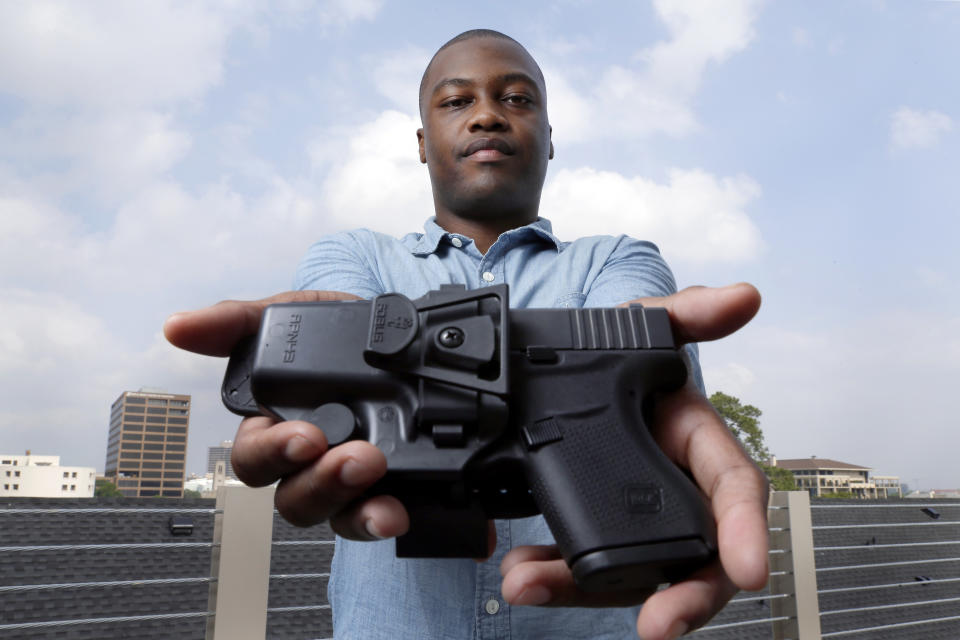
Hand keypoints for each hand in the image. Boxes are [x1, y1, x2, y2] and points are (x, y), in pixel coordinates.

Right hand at [163, 291, 410, 538]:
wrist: (400, 329)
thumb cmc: (334, 328)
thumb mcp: (289, 313)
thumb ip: (235, 323)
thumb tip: (177, 325)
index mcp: (274, 427)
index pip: (254, 458)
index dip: (273, 453)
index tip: (306, 436)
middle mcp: (307, 464)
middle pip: (293, 498)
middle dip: (321, 482)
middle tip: (358, 458)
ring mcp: (346, 482)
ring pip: (333, 514)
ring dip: (353, 504)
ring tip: (378, 473)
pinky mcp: (387, 488)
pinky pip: (374, 517)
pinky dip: (381, 519)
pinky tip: (393, 514)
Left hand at [498, 283, 766, 639]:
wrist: (550, 371)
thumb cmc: (611, 353)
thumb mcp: (642, 324)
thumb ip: (687, 314)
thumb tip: (744, 296)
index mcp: (697, 443)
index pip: (737, 492)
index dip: (747, 531)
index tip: (747, 572)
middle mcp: (674, 490)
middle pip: (696, 559)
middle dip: (683, 598)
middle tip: (657, 625)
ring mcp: (630, 516)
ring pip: (632, 575)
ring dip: (587, 591)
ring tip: (532, 584)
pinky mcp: (587, 530)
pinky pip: (580, 567)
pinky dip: (552, 577)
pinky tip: (520, 574)